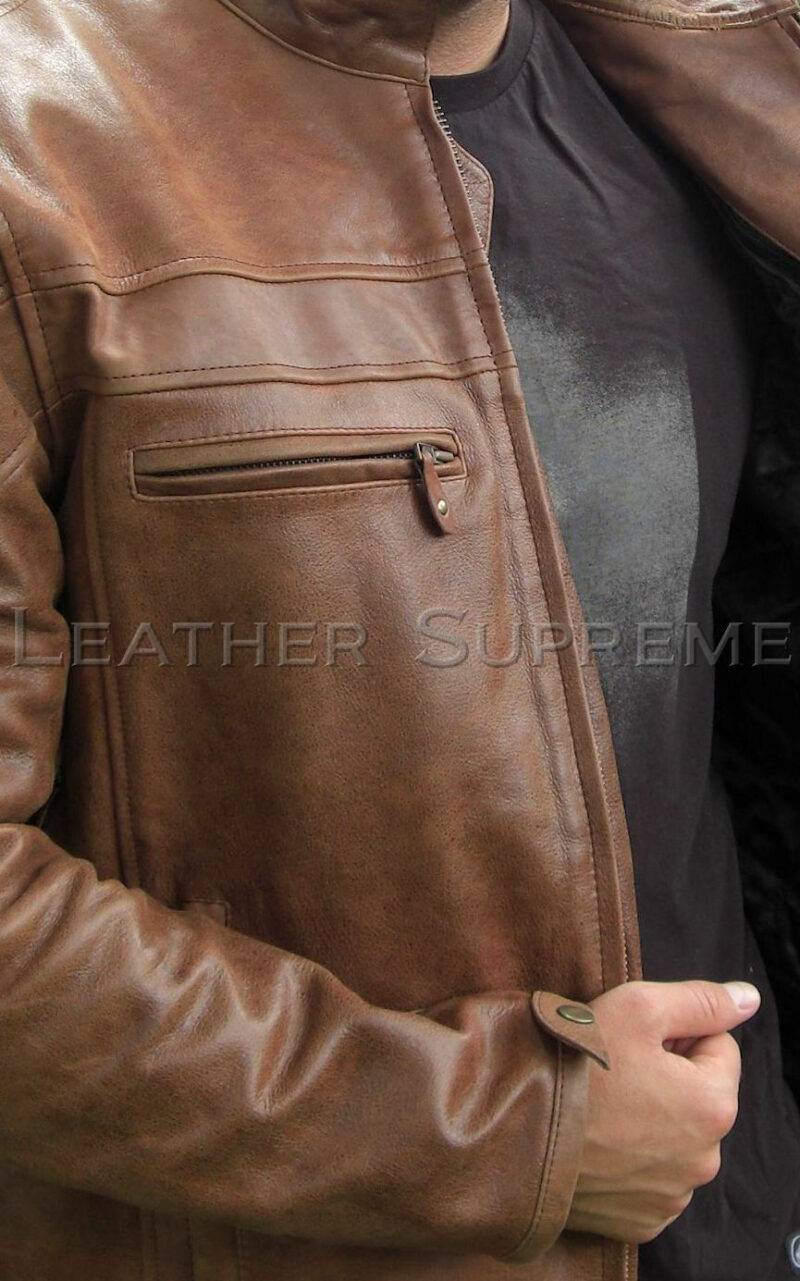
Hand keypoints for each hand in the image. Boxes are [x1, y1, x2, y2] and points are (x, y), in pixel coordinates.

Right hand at [566, 979, 760, 1243]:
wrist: (511, 1131)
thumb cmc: (575, 1062)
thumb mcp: (638, 1007)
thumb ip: (701, 1001)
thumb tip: (747, 999)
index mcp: (714, 1105)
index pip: (718, 1047)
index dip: (675, 1033)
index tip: (633, 1039)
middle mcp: (705, 1160)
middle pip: (697, 1095)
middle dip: (666, 1078)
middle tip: (612, 1069)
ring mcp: (672, 1197)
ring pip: (674, 1137)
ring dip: (648, 1119)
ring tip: (600, 1106)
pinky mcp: (640, 1221)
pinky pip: (650, 1177)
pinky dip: (629, 1159)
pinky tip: (596, 1142)